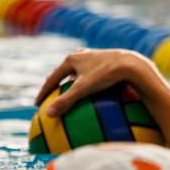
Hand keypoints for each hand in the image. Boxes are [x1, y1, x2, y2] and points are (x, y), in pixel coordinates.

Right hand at [35, 48, 149, 117]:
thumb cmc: (106, 75)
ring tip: (68, 94)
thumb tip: (49, 115)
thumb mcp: (84, 89)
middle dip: (56, 85)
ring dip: (71, 82)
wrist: (131, 63)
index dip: (44, 92)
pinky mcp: (106, 61)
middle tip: (50, 97)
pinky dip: (87, 83)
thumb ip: (66, 101)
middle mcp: (81, 55)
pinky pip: (91, 74)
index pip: (52, 78)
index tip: (38, 104)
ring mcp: (93, 57)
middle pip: (63, 73)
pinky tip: (91, 94)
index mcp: (71, 59)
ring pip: (78, 72)